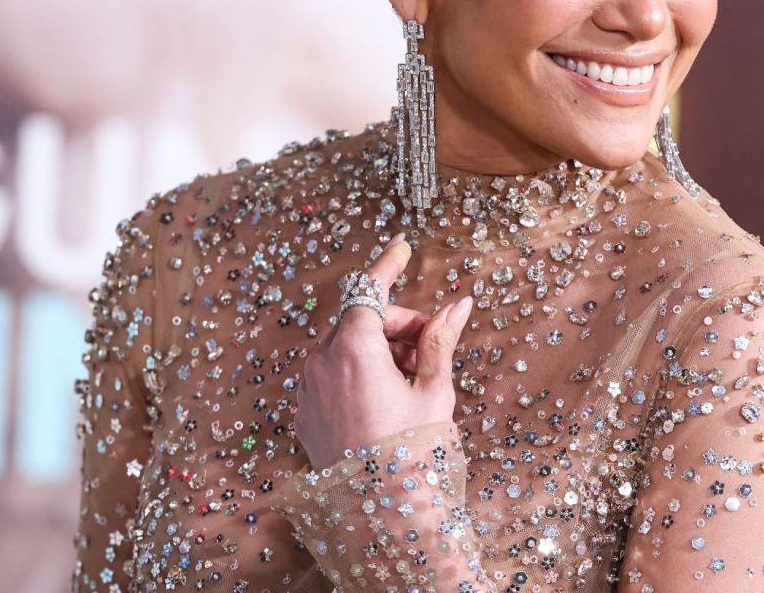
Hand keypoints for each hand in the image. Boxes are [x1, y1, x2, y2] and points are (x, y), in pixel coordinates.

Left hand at [295, 234, 473, 470]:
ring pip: (344, 346)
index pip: (370, 287)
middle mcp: (321, 359)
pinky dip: (356, 372)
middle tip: (429, 344)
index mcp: (354, 345)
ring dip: (377, 348)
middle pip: (361, 318)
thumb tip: (459, 303)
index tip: (402, 247)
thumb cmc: (412, 449)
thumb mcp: (433, 389)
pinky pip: (330, 374)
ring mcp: (307, 387)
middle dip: (396, 322)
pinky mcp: (303, 412)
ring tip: (411, 380)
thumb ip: (440, 339)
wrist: (381, 515)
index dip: (388, 264)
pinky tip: (384, 400)